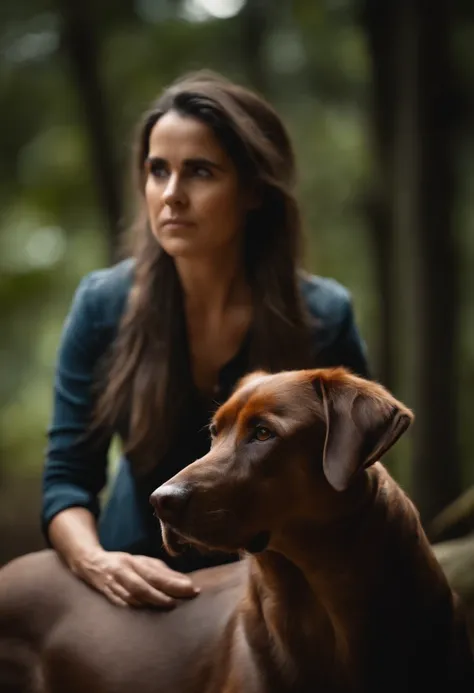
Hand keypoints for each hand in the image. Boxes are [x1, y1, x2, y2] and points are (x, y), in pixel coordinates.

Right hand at [74, 550, 199, 607]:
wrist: (89, 564)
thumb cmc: (124, 564)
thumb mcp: (143, 562)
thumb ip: (163, 572)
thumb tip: (186, 583)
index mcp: (133, 562)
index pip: (155, 574)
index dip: (173, 582)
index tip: (191, 589)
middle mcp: (122, 573)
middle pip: (142, 586)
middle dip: (161, 596)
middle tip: (179, 602)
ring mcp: (112, 586)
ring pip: (132, 598)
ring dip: (150, 604)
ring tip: (169, 607)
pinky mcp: (106, 598)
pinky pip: (122, 606)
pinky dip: (136, 610)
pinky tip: (149, 615)